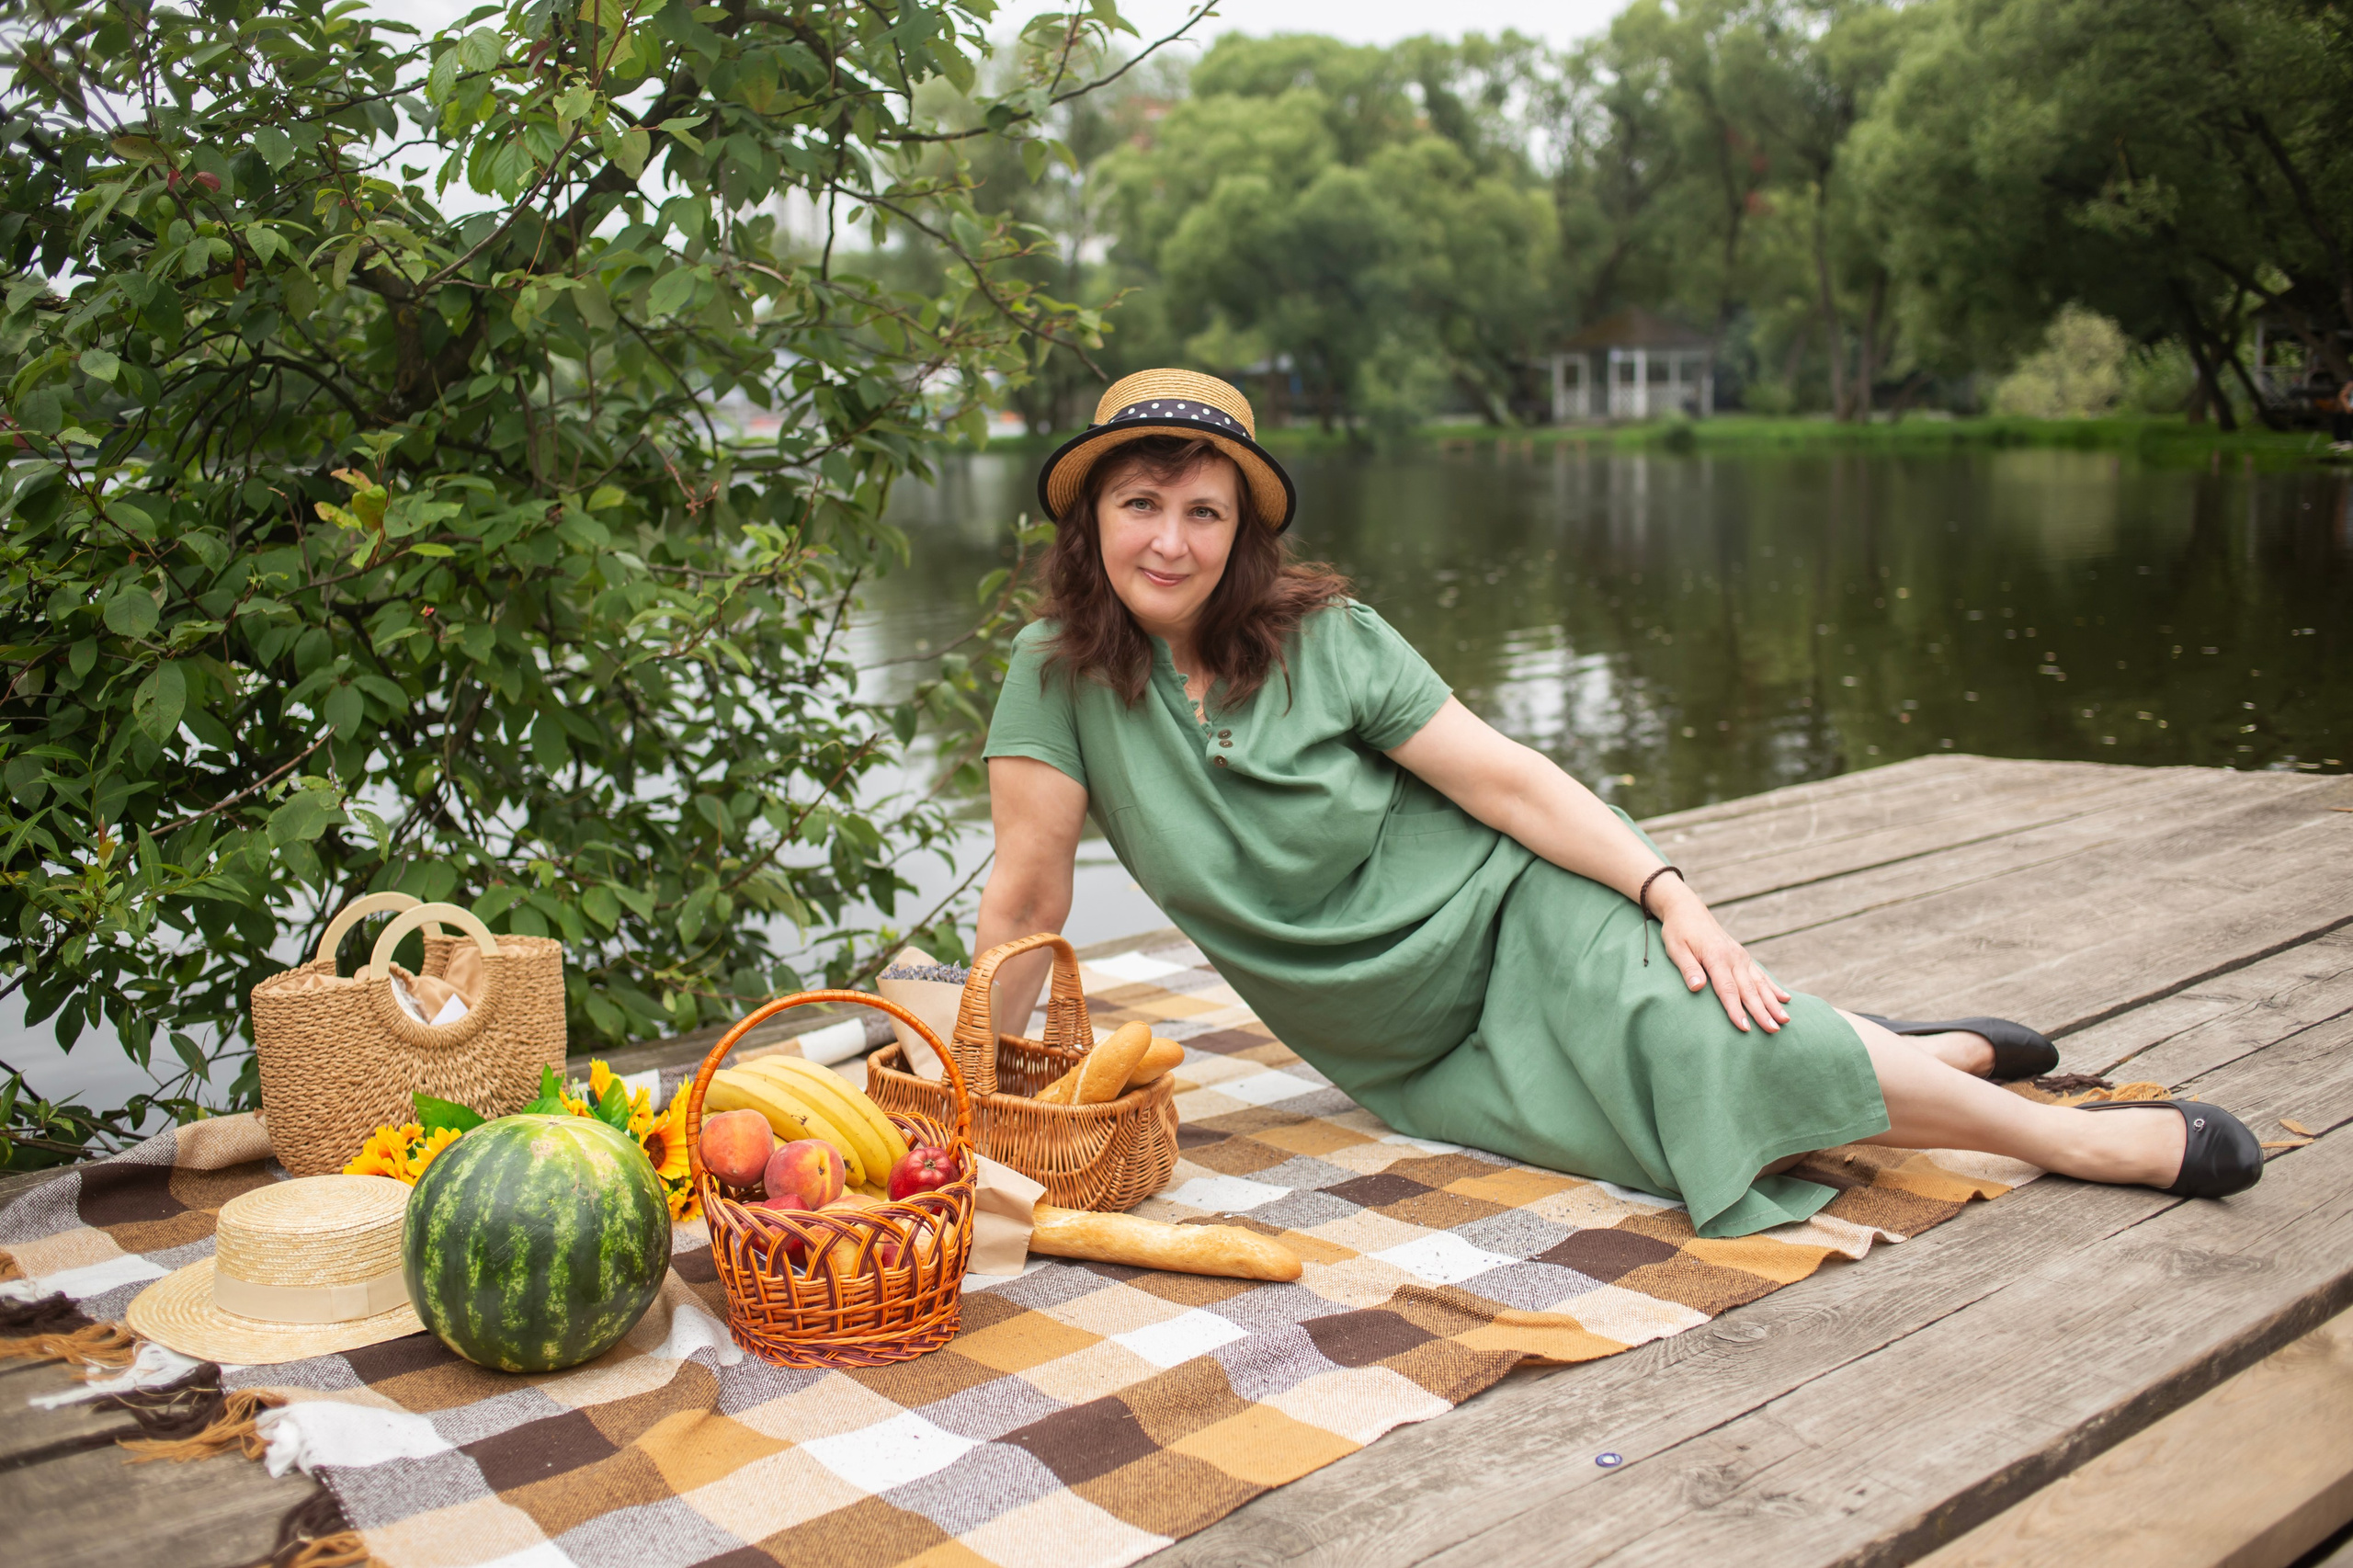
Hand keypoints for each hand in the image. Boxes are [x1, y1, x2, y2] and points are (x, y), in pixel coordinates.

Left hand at [1653, 880, 1791, 1034]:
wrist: (1687, 909)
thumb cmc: (1678, 931)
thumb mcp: (1675, 948)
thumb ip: (1688, 968)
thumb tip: (1696, 987)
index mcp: (1716, 957)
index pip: (1727, 989)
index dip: (1736, 1010)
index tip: (1745, 1028)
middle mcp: (1733, 957)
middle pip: (1749, 990)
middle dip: (1762, 1012)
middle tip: (1774, 1030)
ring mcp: (1740, 956)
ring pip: (1759, 984)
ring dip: (1773, 1003)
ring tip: (1785, 1020)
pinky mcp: (1742, 956)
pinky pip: (1761, 974)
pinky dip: (1773, 987)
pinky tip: (1785, 999)